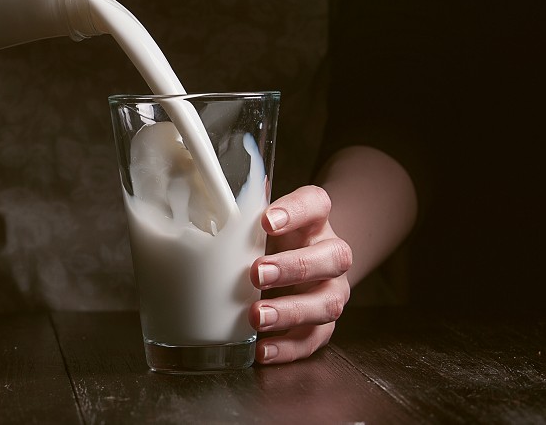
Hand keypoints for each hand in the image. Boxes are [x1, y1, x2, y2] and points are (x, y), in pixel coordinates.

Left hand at [248, 185, 352, 363]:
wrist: (296, 265)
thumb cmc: (269, 240)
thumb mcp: (257, 222)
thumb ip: (242, 211)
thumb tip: (213, 195)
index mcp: (314, 220)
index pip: (315, 204)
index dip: (295, 210)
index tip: (267, 219)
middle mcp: (330, 254)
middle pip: (331, 257)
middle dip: (293, 267)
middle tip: (256, 273)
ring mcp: (332, 290)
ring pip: (326, 303)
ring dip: (290, 312)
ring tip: (255, 315)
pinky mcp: (324, 324)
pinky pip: (314, 339)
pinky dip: (288, 348)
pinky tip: (262, 349)